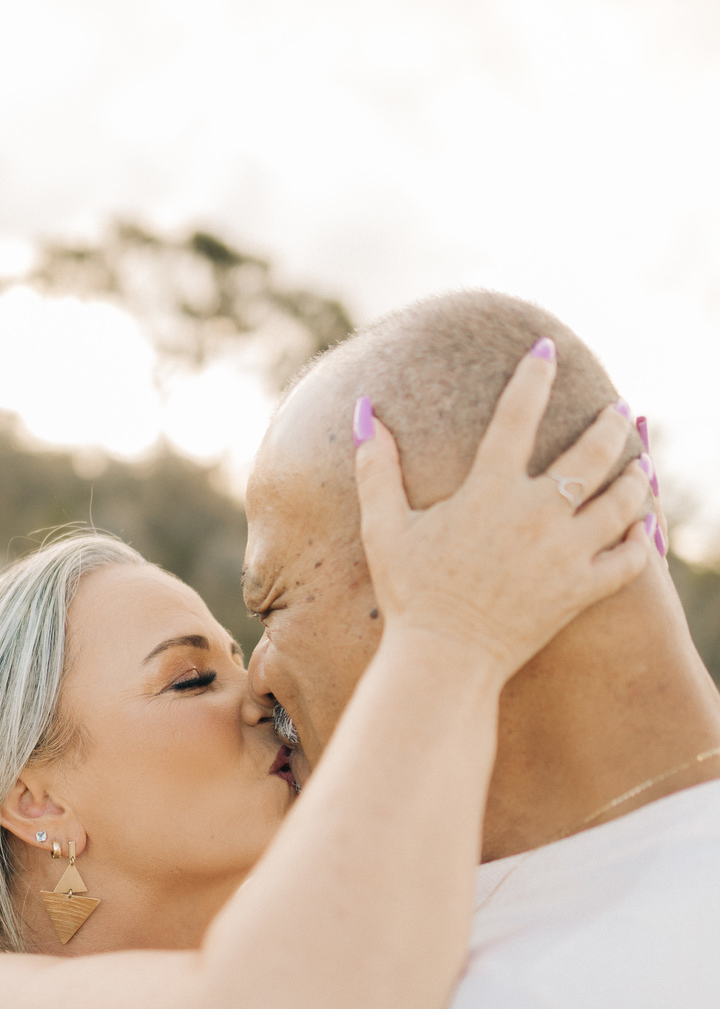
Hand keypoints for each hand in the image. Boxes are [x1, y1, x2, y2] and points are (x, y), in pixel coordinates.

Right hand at [353, 343, 652, 683]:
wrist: (444, 659)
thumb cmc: (410, 595)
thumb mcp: (384, 528)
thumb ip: (376, 468)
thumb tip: (366, 413)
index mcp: (489, 491)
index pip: (517, 415)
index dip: (532, 376)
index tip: (546, 349)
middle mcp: (536, 514)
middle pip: (590, 454)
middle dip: (610, 424)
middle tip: (619, 410)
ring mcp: (565, 553)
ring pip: (622, 502)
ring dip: (635, 477)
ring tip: (640, 464)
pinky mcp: (581, 590)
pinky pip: (629, 559)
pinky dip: (641, 540)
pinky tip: (643, 527)